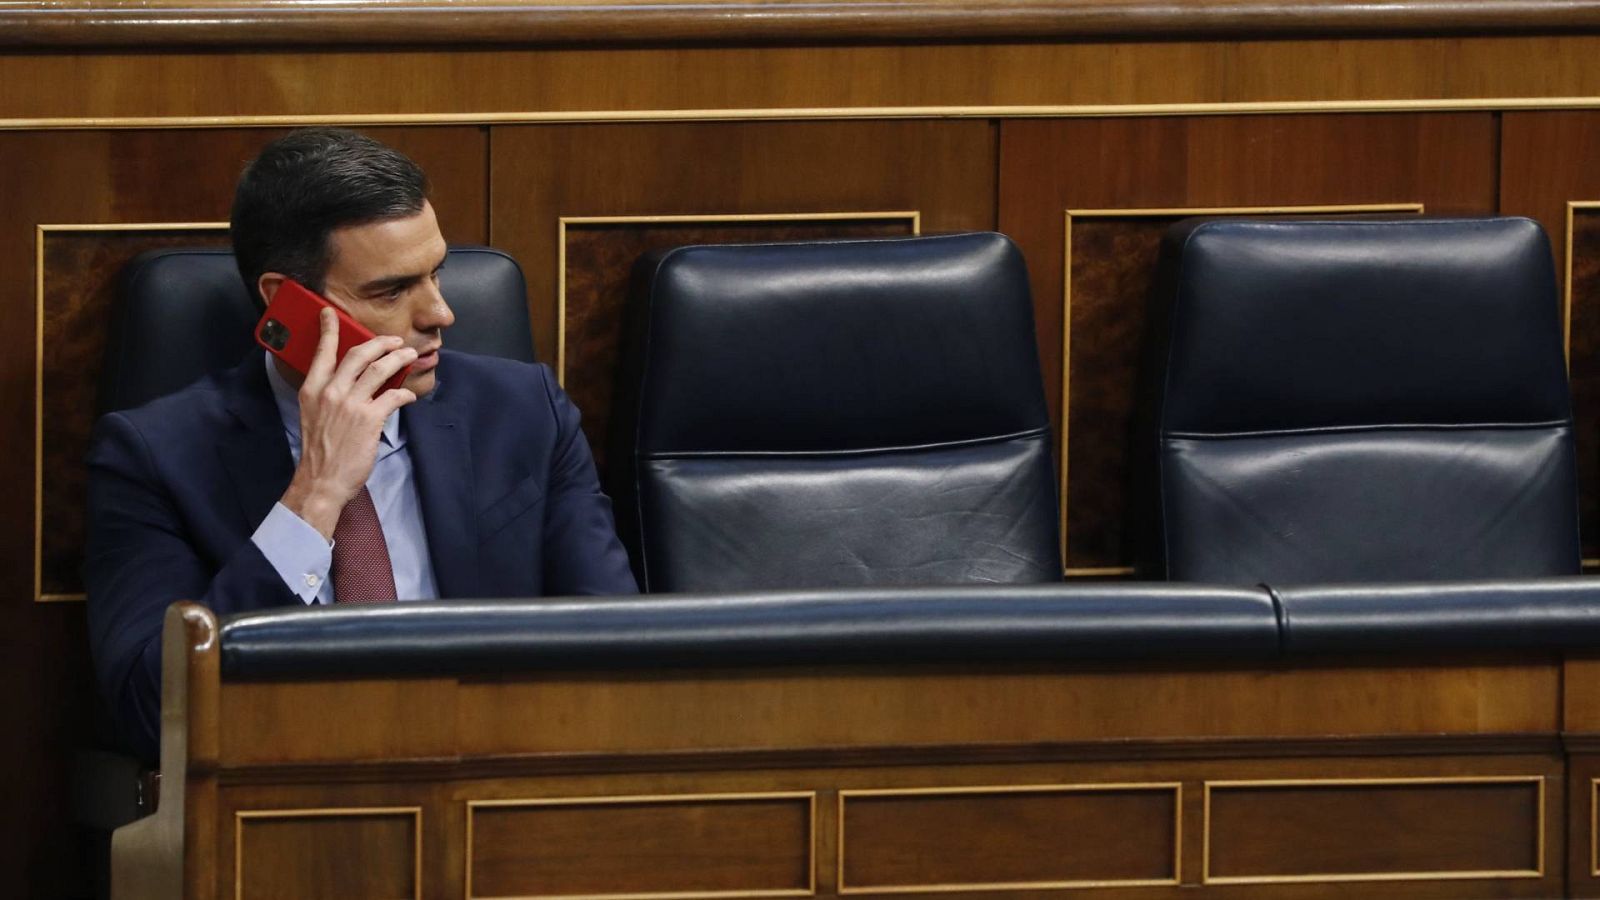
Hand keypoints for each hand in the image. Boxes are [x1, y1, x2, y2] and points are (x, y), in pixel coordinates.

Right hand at [279, 307, 417, 538]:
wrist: (321, 480)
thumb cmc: (319, 450)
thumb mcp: (312, 414)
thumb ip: (325, 394)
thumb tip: (345, 380)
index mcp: (312, 389)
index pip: (322, 352)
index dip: (329, 330)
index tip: (330, 314)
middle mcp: (330, 392)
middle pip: (359, 354)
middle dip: (380, 343)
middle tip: (394, 340)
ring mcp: (350, 404)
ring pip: (380, 370)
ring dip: (399, 359)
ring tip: (409, 356)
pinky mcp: (370, 419)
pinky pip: (393, 396)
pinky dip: (404, 393)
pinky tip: (408, 395)